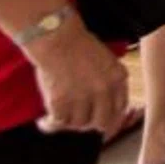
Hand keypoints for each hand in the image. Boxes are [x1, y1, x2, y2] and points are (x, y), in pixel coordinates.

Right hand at [28, 20, 128, 137]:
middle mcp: (103, 90)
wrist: (57, 38)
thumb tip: (110, 105)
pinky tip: (44, 120)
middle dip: (91, 124)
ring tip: (59, 118)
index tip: (101, 121)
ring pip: (79, 125)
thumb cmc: (80, 46)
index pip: (120, 109)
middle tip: (80, 121)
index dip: (111, 118)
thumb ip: (111, 81)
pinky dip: (49, 125)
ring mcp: (82, 98)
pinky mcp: (60, 103)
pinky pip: (58, 124)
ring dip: (69, 124)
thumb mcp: (107, 61)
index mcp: (118, 78)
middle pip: (103, 122)